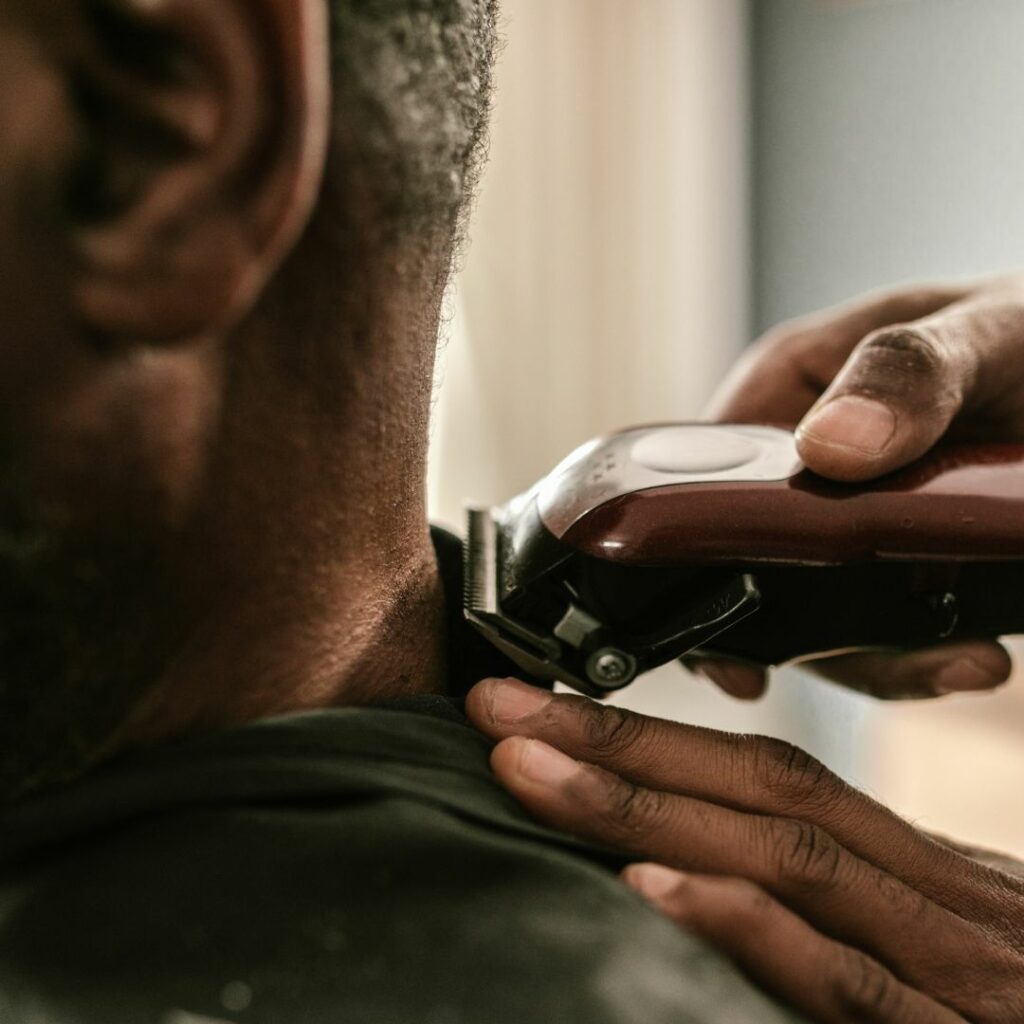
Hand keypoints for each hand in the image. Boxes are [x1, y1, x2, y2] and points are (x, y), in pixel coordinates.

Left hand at [467, 677, 1023, 1022]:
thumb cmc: (1011, 1015)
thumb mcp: (934, 951)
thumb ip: (832, 914)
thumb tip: (695, 875)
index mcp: (914, 872)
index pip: (769, 774)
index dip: (648, 736)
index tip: (540, 712)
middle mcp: (930, 900)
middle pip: (762, 789)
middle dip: (621, 745)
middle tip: (501, 710)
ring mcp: (949, 973)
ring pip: (787, 858)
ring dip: (646, 808)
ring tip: (530, 771)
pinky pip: (844, 982)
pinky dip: (747, 926)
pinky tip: (653, 892)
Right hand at [698, 276, 1023, 699]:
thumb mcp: (981, 333)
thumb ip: (907, 373)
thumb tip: (829, 447)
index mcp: (784, 392)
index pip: (701, 480)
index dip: (703, 556)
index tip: (735, 628)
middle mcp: (798, 464)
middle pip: (754, 566)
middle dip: (806, 632)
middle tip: (884, 662)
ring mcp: (846, 519)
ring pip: (816, 614)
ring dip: (877, 656)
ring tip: (963, 663)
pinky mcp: (898, 561)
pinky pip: (881, 625)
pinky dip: (919, 652)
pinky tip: (968, 654)